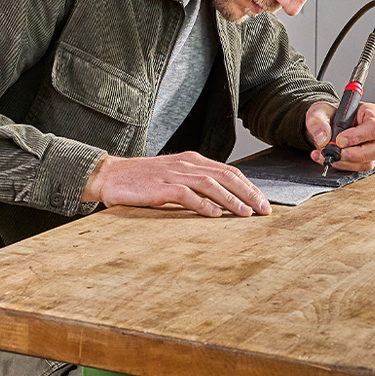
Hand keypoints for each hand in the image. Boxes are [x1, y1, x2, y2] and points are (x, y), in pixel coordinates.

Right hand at [82, 152, 270, 217]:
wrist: (110, 175)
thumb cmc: (143, 180)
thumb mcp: (175, 176)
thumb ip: (196, 183)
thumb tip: (221, 200)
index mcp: (193, 160)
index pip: (228, 171)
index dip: (248, 185)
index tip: (263, 200)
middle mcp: (187, 165)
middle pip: (225, 176)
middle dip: (248, 192)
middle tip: (264, 209)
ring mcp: (173, 175)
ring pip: (210, 184)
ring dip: (231, 200)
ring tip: (246, 213)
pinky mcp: (159, 187)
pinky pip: (186, 195)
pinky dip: (202, 205)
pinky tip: (215, 215)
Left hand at [305, 101, 374, 171]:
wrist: (325, 126)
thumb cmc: (329, 115)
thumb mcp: (319, 111)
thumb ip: (318, 122)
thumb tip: (323, 138)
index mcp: (372, 113)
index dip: (359, 136)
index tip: (340, 140)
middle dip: (357, 155)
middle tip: (338, 154)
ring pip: (369, 162)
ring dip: (346, 162)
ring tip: (328, 156)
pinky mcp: (367, 160)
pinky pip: (358, 168)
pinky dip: (342, 166)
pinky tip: (329, 159)